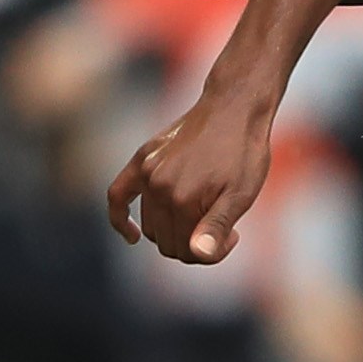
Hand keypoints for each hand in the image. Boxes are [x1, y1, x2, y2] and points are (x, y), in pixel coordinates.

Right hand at [108, 85, 275, 264]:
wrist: (234, 108)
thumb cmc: (245, 153)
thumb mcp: (241, 194)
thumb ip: (216, 227)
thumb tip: (197, 253)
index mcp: (183, 200)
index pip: (186, 251)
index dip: (211, 253)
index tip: (233, 236)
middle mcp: (159, 188)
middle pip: (167, 242)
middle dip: (193, 245)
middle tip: (222, 228)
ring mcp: (147, 172)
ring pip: (151, 226)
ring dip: (174, 231)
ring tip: (203, 214)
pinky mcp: (142, 159)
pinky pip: (117, 194)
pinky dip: (120, 217)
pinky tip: (131, 235)